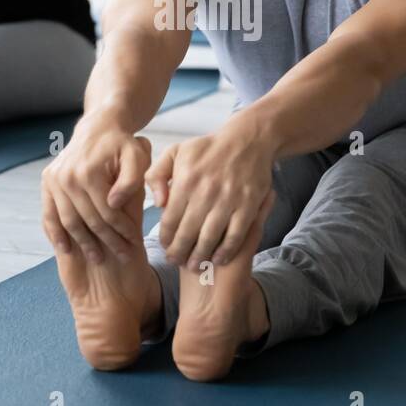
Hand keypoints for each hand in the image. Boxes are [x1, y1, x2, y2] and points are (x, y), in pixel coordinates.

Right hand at [40, 116, 151, 263]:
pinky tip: (66, 249)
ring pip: (69, 222)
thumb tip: (113, 204)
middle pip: (88, 220)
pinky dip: (56, 234)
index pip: (107, 213)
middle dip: (107, 242)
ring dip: (83, 243)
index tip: (135, 243)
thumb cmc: (123, 144)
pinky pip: (49, 215)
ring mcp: (54, 180)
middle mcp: (67, 177)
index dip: (122, 231)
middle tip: (122, 256)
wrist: (98, 126)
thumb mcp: (137, 157)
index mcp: (89, 172)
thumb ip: (130, 181)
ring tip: (98, 258)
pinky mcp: (47, 183)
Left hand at [146, 115, 277, 270]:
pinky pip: (235, 235)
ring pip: (210, 238)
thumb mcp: (176, 152)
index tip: (166, 248)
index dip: (166, 239)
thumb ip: (157, 175)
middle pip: (187, 233)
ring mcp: (229, 200)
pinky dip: (226, 251)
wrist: (248, 139)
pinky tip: (218, 259)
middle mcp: (206, 192)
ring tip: (194, 266)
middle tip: (177, 262)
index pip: (170, 220)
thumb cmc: (208, 148)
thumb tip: (158, 203)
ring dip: (200, 256)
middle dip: (179, 253)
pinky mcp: (248, 205)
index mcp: (186, 180)